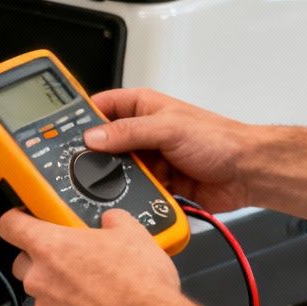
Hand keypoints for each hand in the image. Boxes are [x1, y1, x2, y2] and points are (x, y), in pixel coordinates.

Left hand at [0, 208, 188, 305]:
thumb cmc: (139, 282)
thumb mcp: (133, 234)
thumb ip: (114, 220)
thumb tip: (112, 220)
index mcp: (50, 247)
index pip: (9, 225)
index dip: (16, 220)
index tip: (23, 220)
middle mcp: (40, 279)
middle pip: (22, 262)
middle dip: (40, 259)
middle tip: (69, 257)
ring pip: (42, 293)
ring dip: (58, 288)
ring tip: (91, 287)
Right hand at [83, 89, 257, 212]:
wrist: (248, 173)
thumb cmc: (220, 140)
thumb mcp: (168, 128)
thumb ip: (128, 132)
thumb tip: (93, 136)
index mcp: (143, 107)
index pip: (100, 106)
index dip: (79, 116)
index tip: (57, 130)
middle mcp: (142, 132)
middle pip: (104, 143)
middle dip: (92, 154)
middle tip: (74, 165)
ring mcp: (149, 159)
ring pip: (116, 170)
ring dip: (112, 178)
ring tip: (101, 185)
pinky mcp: (157, 183)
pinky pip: (133, 190)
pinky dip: (129, 195)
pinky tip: (124, 199)